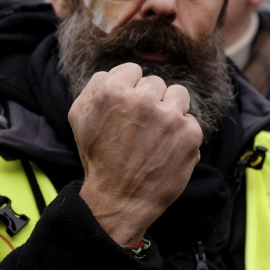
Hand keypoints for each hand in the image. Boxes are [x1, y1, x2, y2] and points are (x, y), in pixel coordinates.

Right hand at [69, 63, 202, 244]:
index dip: (129, 89)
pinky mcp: (190, 133)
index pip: (133, 70)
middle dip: (149, 101)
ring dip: (170, 110)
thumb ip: (94, 86)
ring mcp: (170, 116)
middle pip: (156, 83)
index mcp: (113, 91)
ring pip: (178, 94)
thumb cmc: (98, 158)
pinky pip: (190, 120)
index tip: (127, 109)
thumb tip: (114, 72)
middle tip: (139, 128)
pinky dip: (181, 133)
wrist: (119, 200)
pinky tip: (167, 149)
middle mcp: (144, 99)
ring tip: (157, 134)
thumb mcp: (79, 118)